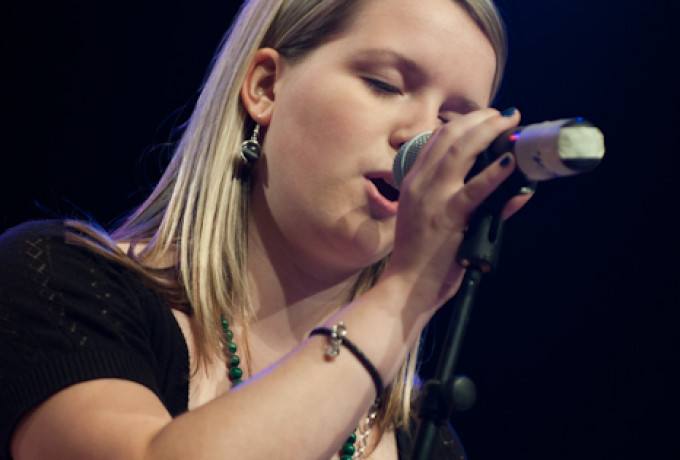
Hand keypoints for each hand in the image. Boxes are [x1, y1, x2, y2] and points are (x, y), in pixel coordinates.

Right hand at [385, 108, 529, 310]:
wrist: (406, 287)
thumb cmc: (421, 259)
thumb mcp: (435, 222)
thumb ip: (468, 204)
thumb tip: (511, 194)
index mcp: (413, 183)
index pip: (436, 140)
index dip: (463, 123)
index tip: (485, 118)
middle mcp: (420, 184)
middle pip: (449, 137)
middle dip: (479, 120)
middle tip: (504, 114)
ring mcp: (433, 199)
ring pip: (460, 152)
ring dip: (487, 133)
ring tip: (508, 124)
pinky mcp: (449, 217)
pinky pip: (475, 189)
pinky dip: (494, 173)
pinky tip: (510, 162)